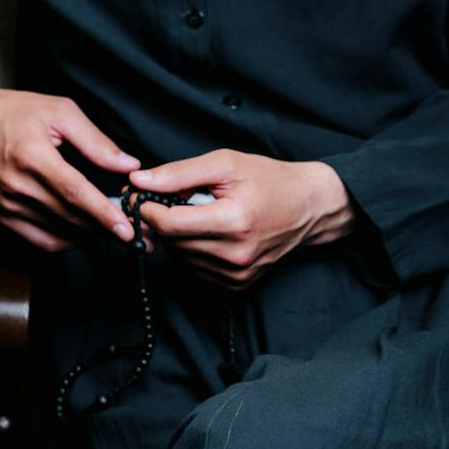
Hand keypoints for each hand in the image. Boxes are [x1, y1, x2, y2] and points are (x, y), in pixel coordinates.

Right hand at [0, 75, 138, 251]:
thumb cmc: (13, 113)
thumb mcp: (59, 112)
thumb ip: (96, 141)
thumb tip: (126, 164)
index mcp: (32, 154)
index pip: (74, 191)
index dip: (102, 212)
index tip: (125, 228)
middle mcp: (17, 183)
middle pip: (69, 216)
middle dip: (104, 227)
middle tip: (130, 228)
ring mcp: (8, 201)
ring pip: (58, 231)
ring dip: (87, 233)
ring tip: (107, 226)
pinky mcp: (4, 213)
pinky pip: (40, 239)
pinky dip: (65, 240)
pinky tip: (80, 230)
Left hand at [132, 151, 354, 289]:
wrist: (309, 207)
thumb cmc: (269, 180)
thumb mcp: (224, 164)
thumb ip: (177, 174)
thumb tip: (139, 181)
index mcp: (233, 222)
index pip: (167, 224)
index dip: (146, 208)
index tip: (140, 194)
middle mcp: (235, 254)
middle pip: (170, 241)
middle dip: (161, 218)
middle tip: (170, 198)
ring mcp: (237, 274)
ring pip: (179, 256)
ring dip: (177, 234)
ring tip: (197, 212)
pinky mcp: (237, 284)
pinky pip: (194, 268)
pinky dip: (191, 249)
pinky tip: (208, 231)